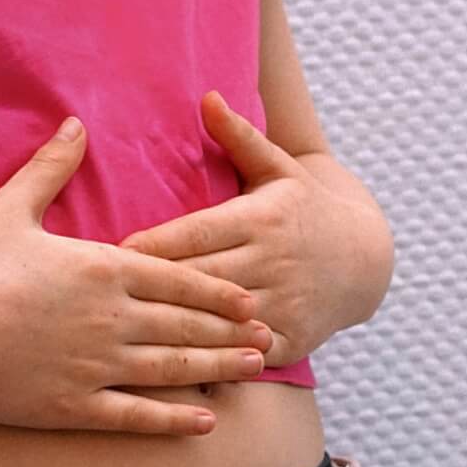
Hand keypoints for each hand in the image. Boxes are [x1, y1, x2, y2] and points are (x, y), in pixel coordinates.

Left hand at [117, 91, 391, 367]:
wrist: (364, 260)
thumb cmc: (304, 206)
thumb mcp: (278, 166)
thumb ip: (240, 135)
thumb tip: (207, 96)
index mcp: (262, 217)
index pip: (197, 232)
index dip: (155, 244)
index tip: (113, 252)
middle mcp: (272, 261)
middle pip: (201, 277)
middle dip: (154, 287)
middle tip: (102, 296)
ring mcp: (284, 303)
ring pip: (220, 320)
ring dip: (176, 329)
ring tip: (126, 337)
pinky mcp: (294, 339)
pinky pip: (246, 354)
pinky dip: (215, 363)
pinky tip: (175, 370)